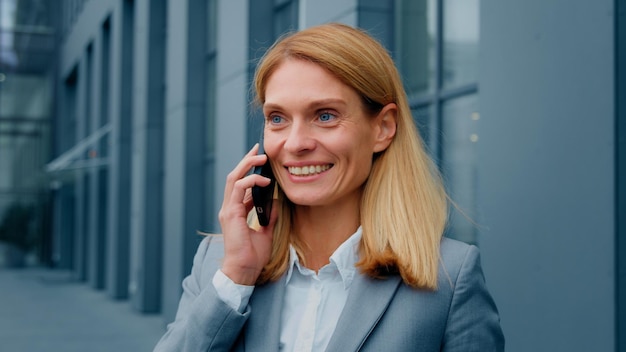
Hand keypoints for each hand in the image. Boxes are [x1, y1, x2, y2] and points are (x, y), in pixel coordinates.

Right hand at [218, 144, 276, 284]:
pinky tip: (263, 180)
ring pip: (233, 178)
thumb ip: (269, 215)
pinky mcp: (230, 214)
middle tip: (259, 149)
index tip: (259, 157)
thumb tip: (276, 202)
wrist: (244, 270)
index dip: (249, 169)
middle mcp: (229, 208)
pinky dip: (250, 181)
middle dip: (246, 160)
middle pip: (234, 176)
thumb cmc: (253, 255)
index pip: (240, 183)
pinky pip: (238, 190)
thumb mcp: (266, 231)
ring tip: (261, 158)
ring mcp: (228, 210)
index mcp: (235, 211)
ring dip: (247, 165)